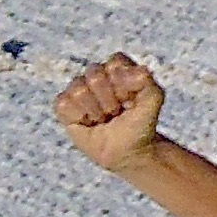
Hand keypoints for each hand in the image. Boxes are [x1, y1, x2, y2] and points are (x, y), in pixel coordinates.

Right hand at [54, 52, 165, 171]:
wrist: (128, 152)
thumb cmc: (140, 124)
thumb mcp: (152, 101)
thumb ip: (146, 81)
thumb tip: (129, 71)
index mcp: (117, 68)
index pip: (115, 63)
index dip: (123, 85)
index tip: (130, 100)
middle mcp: (96, 74)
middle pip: (95, 75)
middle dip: (109, 100)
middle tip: (116, 112)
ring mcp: (78, 89)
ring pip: (79, 89)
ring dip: (95, 110)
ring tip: (103, 119)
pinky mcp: (65, 106)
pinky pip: (63, 103)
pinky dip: (78, 116)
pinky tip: (88, 123)